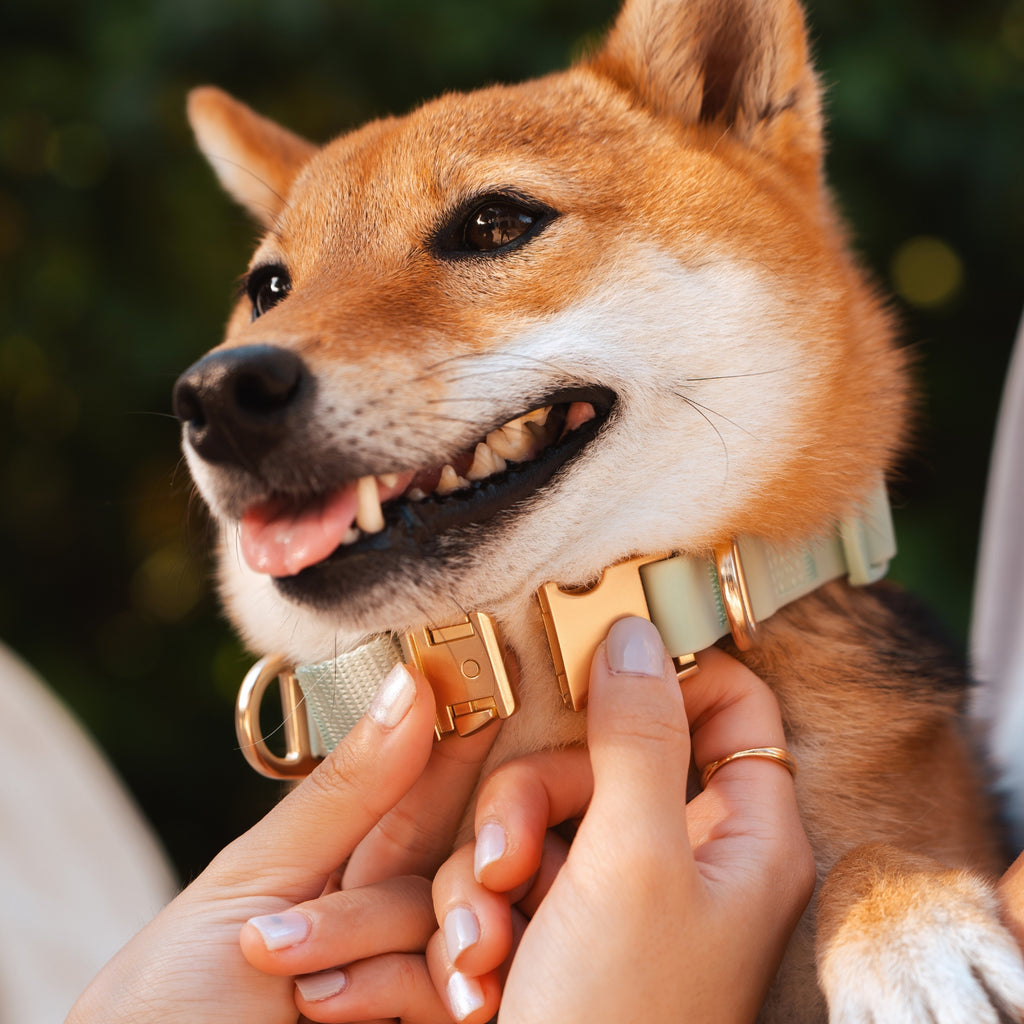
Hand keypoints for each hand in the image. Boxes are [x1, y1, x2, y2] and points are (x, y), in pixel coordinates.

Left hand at [67, 662, 493, 1023]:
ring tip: (318, 988)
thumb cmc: (170, 1003)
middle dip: (470, 857)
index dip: (459, 741)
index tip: (499, 678)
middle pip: (459, 857)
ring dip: (399, 939)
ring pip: (456, 922)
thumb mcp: (249, 884)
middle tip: (488, 857)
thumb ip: (345, 791)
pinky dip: (400, 991)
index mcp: (338, 862)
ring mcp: (405, 979)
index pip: (419, 788)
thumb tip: (410, 681)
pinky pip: (449, 993)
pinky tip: (333, 1008)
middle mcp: (382, 916)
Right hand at [428, 617, 815, 1023]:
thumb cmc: (618, 1020)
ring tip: (478, 948)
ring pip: (538, 808)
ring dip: (487, 869)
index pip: (730, 706)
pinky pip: (509, 866)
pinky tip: (473, 974)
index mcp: (739, 833)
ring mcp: (617, 888)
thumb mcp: (630, 864)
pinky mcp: (560, 920)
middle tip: (502, 863)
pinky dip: (479, 909)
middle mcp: (682, 852)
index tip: (592, 669)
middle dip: (528, 801)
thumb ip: (637, 737)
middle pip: (600, 754)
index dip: (668, 673)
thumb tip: (633, 631)